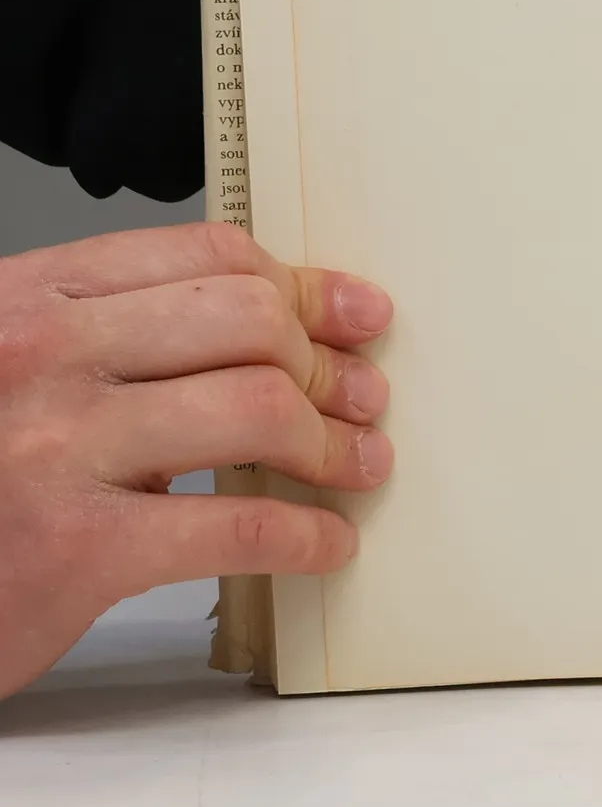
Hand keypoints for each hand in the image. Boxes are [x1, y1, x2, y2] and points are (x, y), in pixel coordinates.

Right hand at [0, 222, 391, 698]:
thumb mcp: (13, 373)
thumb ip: (114, 344)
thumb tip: (276, 341)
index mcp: (27, 300)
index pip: (207, 257)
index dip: (304, 287)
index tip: (356, 316)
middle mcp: (40, 357)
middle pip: (248, 321)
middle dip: (326, 363)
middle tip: (362, 399)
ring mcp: (55, 449)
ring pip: (257, 408)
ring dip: (332, 443)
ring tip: (357, 466)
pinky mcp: (73, 549)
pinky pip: (237, 524)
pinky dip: (304, 535)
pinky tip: (326, 543)